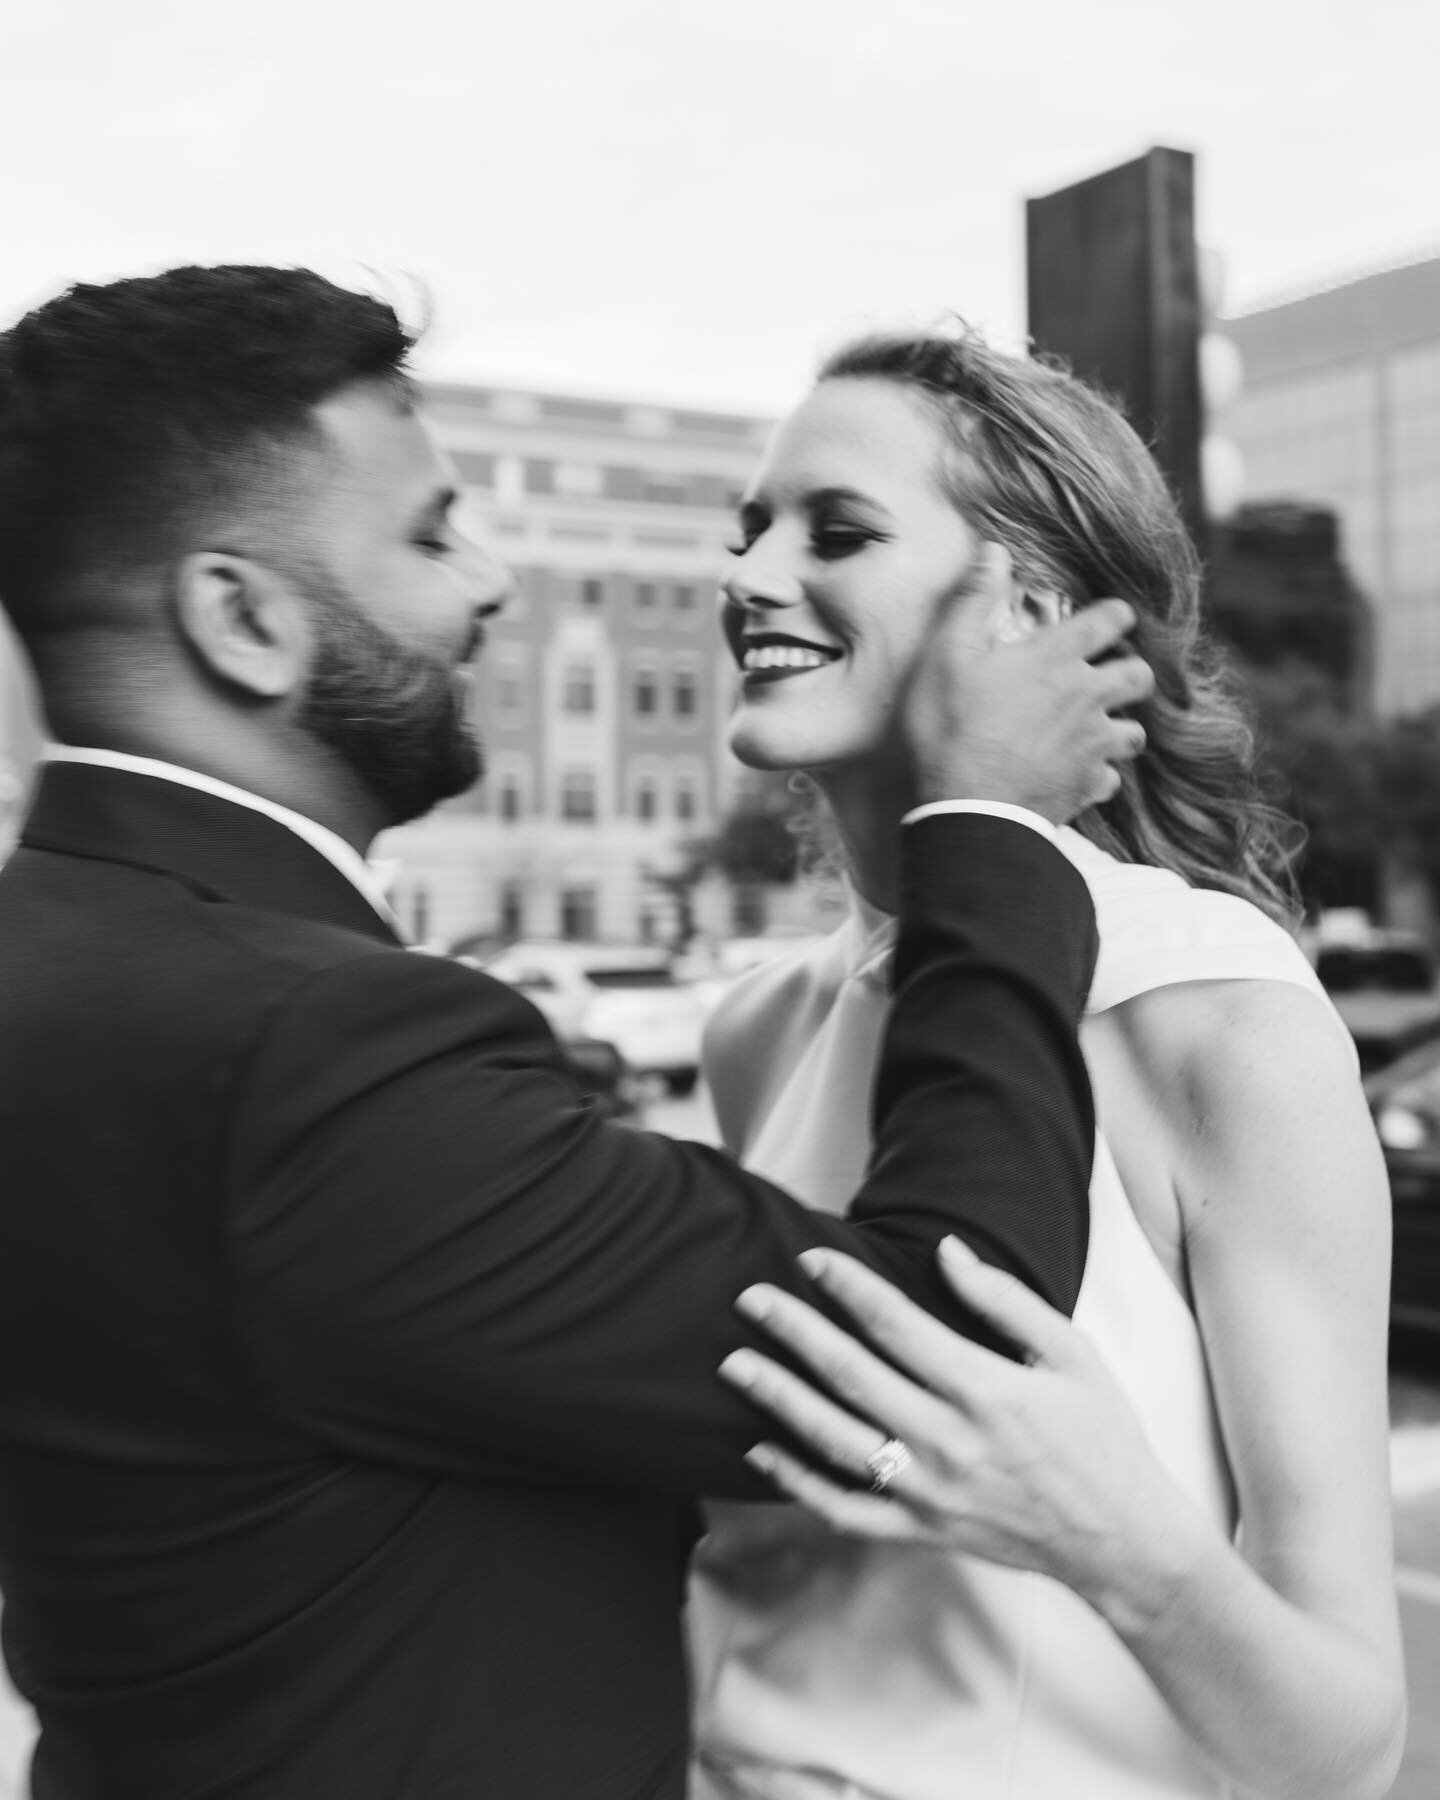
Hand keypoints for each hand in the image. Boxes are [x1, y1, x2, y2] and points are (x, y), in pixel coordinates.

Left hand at [718, 1240, 1189, 1612]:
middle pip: (851, 1376)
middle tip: (749, 1299)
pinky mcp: (923, 1531)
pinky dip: (798, 1484)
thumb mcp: (1070, 1354)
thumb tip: (947, 1250)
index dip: (848, 1287)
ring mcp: (931, 1492)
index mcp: (986, 1390)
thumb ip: (1004, 1300)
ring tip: (735, 1365)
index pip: (897, 1326)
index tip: (809, 1259)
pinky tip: (761, 1452)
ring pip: (835, 1441)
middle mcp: (949, 1441)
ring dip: (780, 1399)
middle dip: (794, 1332)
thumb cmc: (1100, 1437)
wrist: (1122, 1541)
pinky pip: (846, 1510)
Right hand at [903, 544, 1153, 823]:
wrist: (967, 808)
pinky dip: (1097, 774)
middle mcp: (1087, 697)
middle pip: (1140, 675)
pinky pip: (1110, 778)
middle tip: (1102, 676)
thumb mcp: (947, 655)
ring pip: (1134, 731)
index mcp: (1057, 658)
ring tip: (1093, 728)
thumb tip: (994, 551)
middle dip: (1129, 671)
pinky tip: (1075, 773)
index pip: (1113, 618)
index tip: (1104, 620)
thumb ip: (973, 600)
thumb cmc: (950, 729)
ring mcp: (1093, 746)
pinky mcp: (1088, 787)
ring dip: (1119, 727)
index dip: (1114, 615)